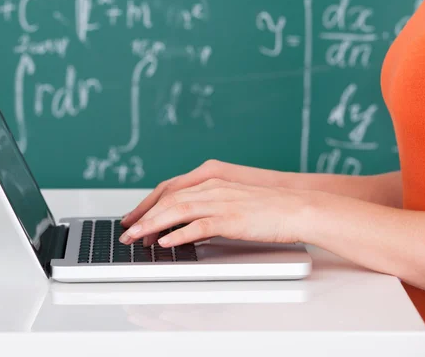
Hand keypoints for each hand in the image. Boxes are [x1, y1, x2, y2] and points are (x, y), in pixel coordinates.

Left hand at [118, 178, 309, 247]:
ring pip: (177, 210)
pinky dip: (179, 234)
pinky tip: (165, 243)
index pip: (170, 190)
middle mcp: (212, 188)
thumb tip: (189, 226)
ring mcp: (221, 202)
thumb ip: (210, 209)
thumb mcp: (234, 203)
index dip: (148, 205)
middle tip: (126, 232)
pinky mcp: (231, 218)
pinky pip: (198, 226)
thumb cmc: (270, 208)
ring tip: (136, 239)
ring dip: (152, 225)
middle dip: (143, 217)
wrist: (298, 207)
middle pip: (168, 199)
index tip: (133, 218)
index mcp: (212, 181)